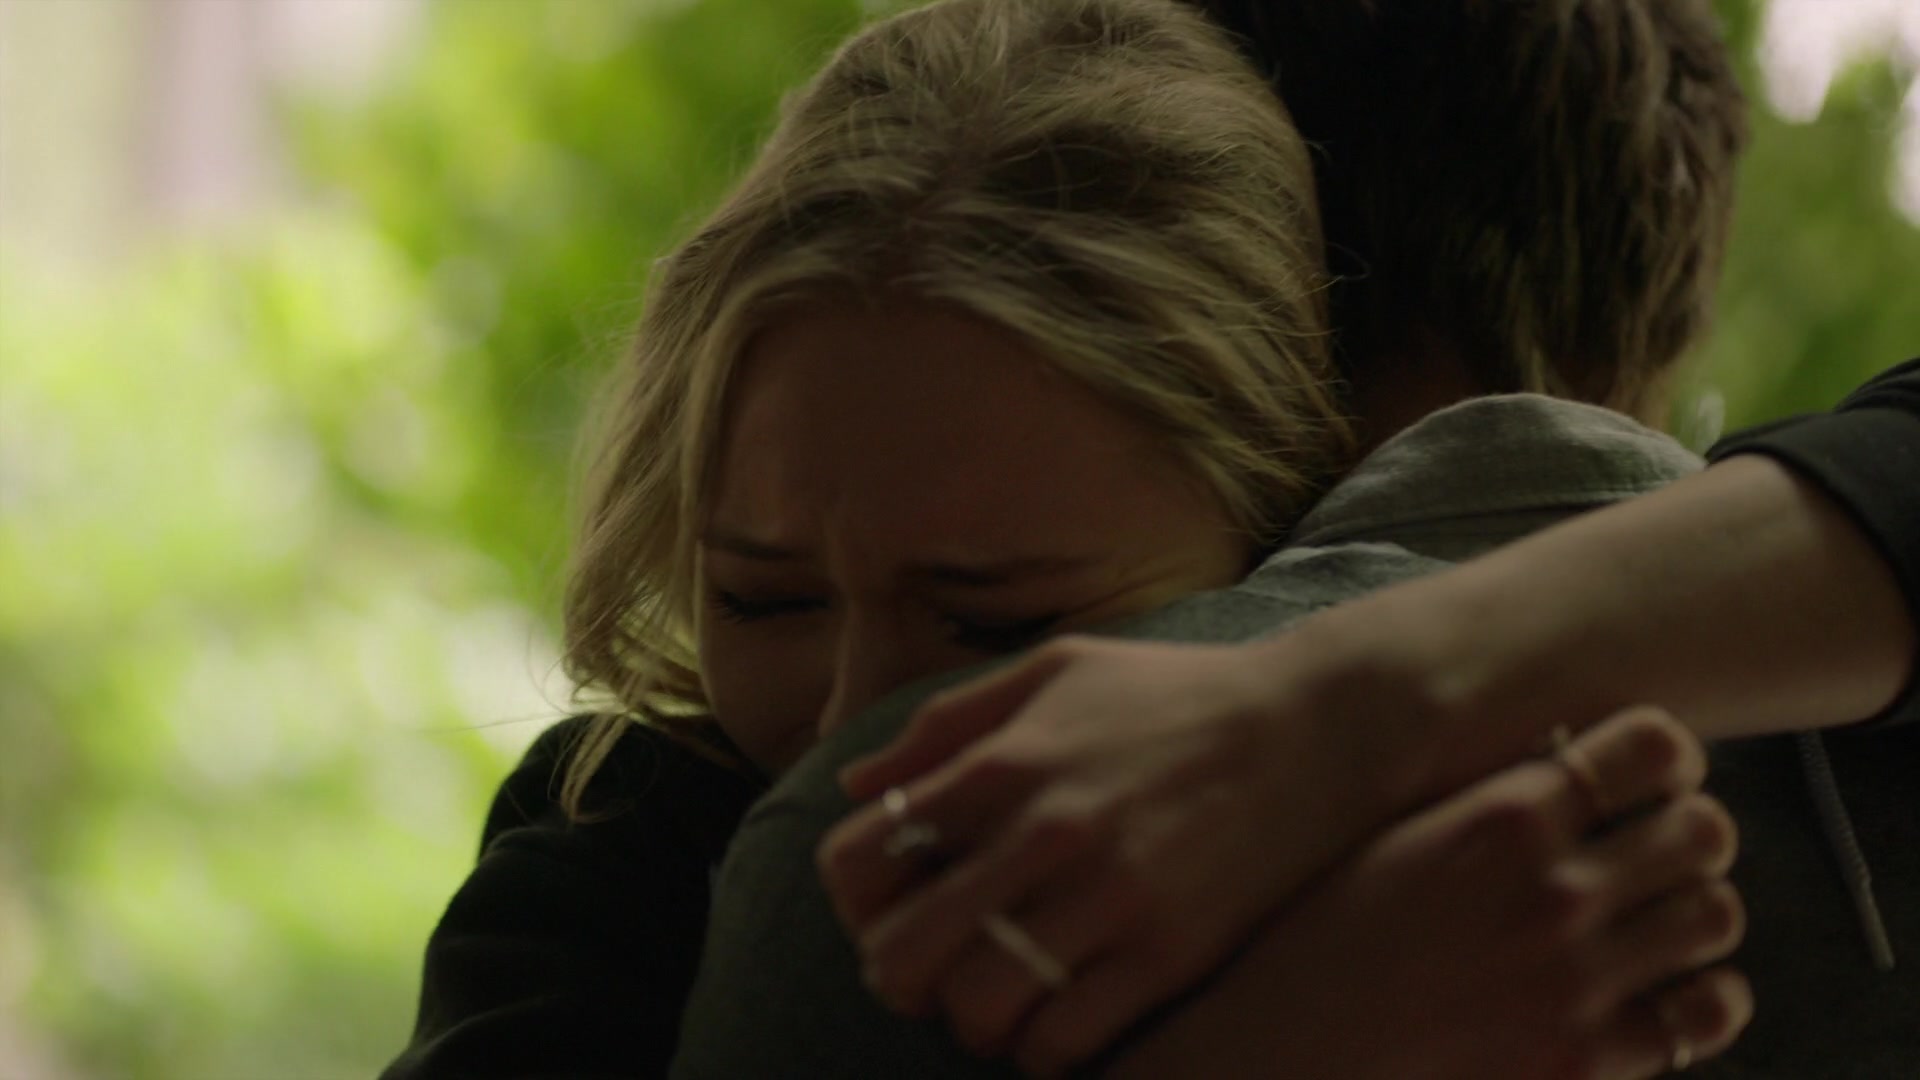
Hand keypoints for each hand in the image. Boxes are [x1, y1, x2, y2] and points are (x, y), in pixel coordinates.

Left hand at [818, 633, 1425, 1061]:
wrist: (1316, 728)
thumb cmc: (1174, 695)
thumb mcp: (1055, 671)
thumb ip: (948, 723)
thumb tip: (859, 786)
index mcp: (1004, 761)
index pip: (860, 857)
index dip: (855, 898)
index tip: (889, 903)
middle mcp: (1044, 831)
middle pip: (901, 954)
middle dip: (897, 977)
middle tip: (929, 974)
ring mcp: (1107, 898)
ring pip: (978, 1010)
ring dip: (972, 1018)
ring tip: (1000, 998)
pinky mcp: (1167, 953)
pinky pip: (1063, 1040)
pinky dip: (1043, 1046)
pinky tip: (1061, 1017)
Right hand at [1105, 707, 1750, 1079]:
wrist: (1282, 1053)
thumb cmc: (1315, 942)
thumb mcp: (1389, 839)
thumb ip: (1483, 799)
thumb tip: (1560, 760)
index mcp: (1503, 816)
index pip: (1654, 749)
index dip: (1666, 758)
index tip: (1653, 775)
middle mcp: (1554, 889)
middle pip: (1704, 830)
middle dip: (1687, 834)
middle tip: (1657, 850)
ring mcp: (1577, 978)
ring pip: (1717, 914)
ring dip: (1694, 909)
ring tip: (1657, 919)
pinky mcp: (1586, 1059)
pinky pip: (1705, 1012)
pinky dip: (1702, 997)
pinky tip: (1665, 991)